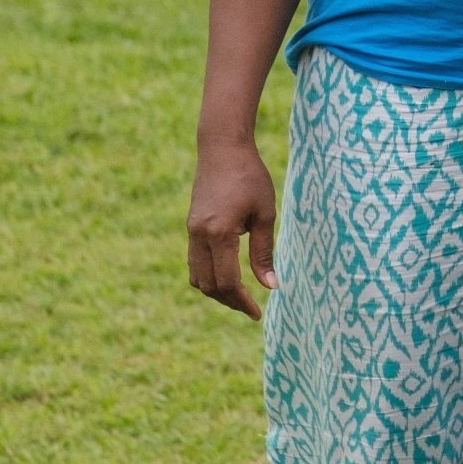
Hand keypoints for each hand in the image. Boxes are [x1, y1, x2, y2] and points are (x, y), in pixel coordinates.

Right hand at [187, 137, 278, 319]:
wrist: (222, 149)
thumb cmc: (250, 177)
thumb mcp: (265, 214)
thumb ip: (264, 252)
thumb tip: (271, 286)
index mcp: (219, 233)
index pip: (227, 281)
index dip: (242, 301)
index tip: (258, 313)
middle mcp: (199, 236)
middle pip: (208, 285)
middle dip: (229, 301)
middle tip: (251, 309)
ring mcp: (191, 232)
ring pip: (196, 277)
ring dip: (216, 292)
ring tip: (241, 297)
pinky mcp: (191, 227)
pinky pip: (195, 262)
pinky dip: (209, 276)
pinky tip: (228, 276)